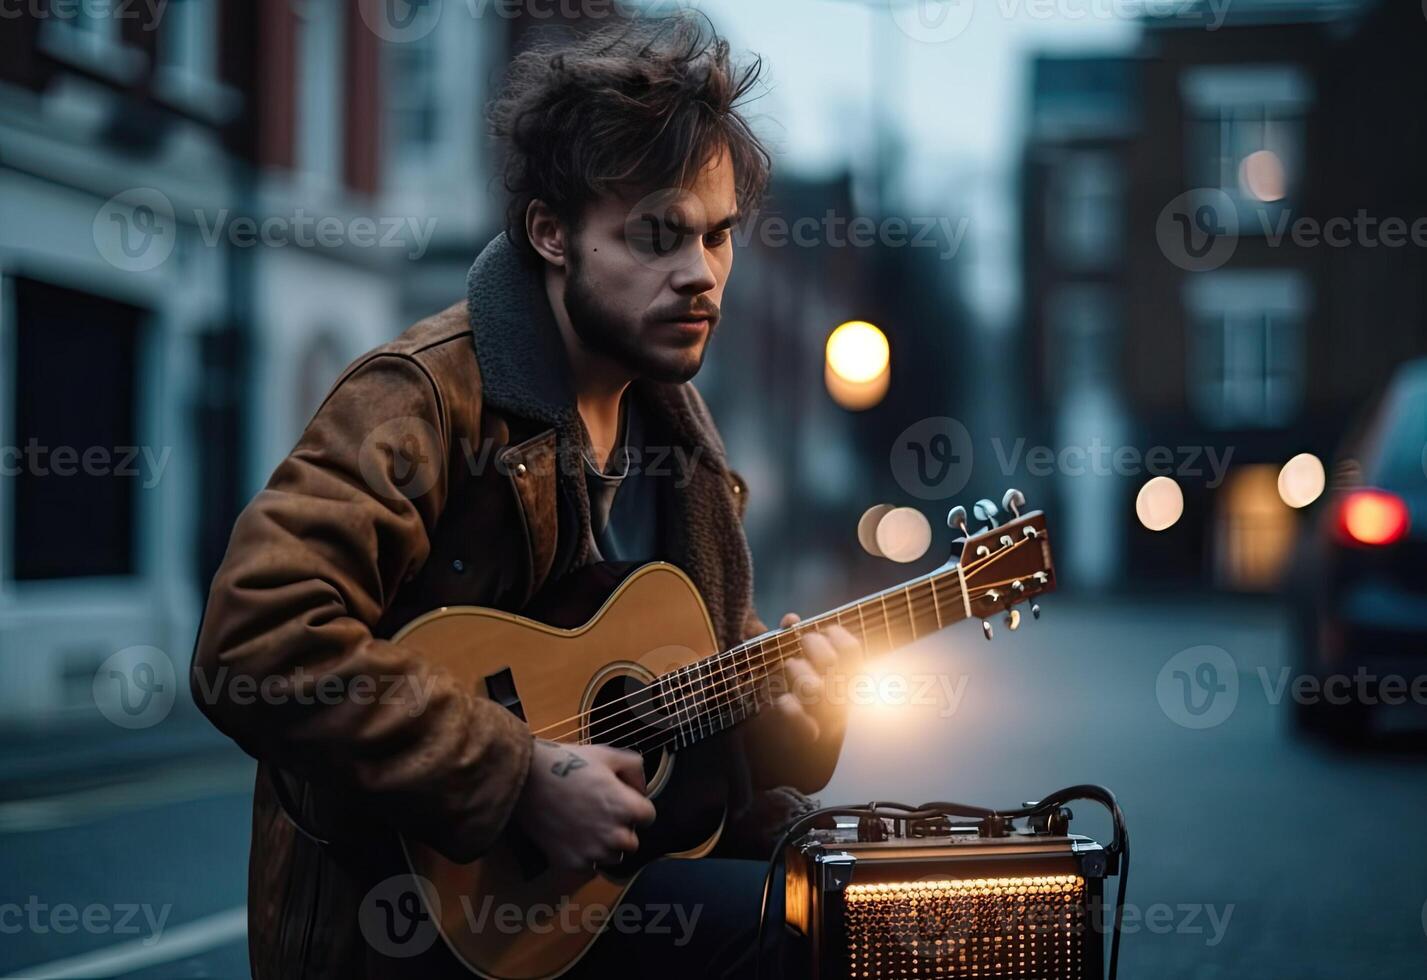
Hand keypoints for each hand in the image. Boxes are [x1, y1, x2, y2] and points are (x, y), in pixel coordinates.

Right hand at [514, 740, 656, 871]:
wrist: (526, 780)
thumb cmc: (568, 763)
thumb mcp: (607, 754)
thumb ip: (635, 768)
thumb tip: (640, 789)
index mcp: (626, 807)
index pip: (648, 816)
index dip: (635, 806)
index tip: (620, 800)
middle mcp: (614, 835)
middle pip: (632, 840)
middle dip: (622, 828)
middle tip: (602, 813)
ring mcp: (593, 852)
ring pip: (613, 857)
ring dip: (606, 845)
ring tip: (588, 825)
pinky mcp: (572, 863)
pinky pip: (590, 866)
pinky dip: (585, 855)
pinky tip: (573, 836)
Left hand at [762, 612, 860, 743]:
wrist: (780, 768)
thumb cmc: (790, 709)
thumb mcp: (795, 672)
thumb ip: (794, 643)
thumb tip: (791, 618)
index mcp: (846, 685)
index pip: (851, 651)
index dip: (833, 633)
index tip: (820, 631)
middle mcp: (840, 703)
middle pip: (831, 661)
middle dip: (811, 644)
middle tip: (798, 646)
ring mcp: (823, 721)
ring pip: (815, 686)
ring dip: (796, 672)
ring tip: (786, 670)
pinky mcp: (802, 740)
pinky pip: (799, 720)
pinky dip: (788, 708)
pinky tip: (782, 702)